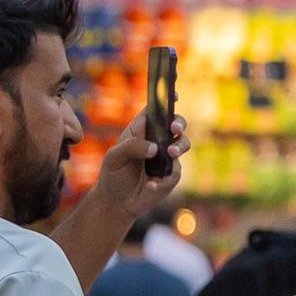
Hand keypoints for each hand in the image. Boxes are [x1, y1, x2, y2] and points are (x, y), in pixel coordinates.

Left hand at [94, 105, 185, 233]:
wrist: (116, 202)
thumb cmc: (113, 174)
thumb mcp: (114, 157)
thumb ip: (132, 147)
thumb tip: (154, 148)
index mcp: (142, 130)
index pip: (156, 110)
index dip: (166, 99)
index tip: (174, 94)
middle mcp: (157, 140)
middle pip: (177, 124)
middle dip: (179, 124)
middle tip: (174, 130)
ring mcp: (166, 157)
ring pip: (183, 145)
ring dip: (179, 147)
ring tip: (170, 153)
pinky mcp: (171, 175)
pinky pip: (175, 172)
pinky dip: (163, 178)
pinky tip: (150, 185)